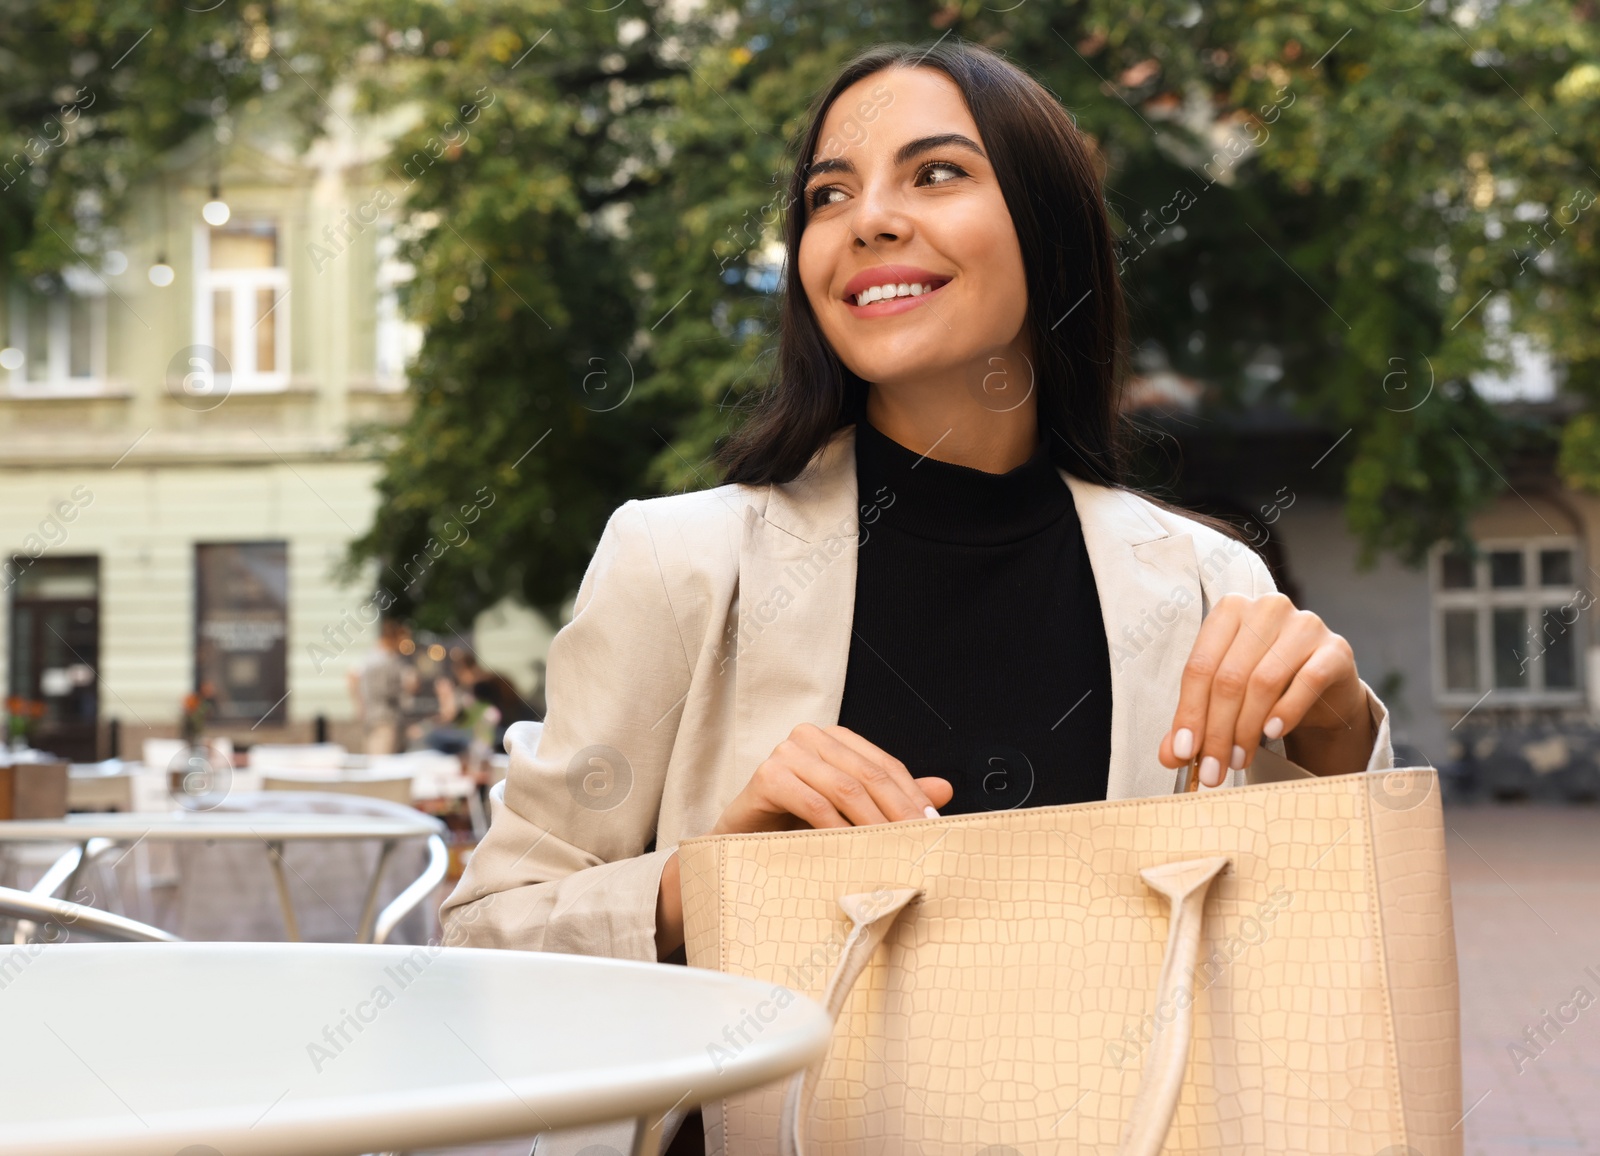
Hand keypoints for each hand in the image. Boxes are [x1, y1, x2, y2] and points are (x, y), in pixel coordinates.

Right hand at [657, 724, 951, 959]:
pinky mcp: (767, 775)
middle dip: (898, 811)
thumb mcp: (849, 813)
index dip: (911, 796)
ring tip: (893, 850)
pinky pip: (814, 802)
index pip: (884, 765)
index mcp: (835, 740)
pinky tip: (852, 849)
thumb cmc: (795, 827)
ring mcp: (787, 753)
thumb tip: (944, 790)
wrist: (741, 847)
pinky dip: (838, 827)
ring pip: (845, 787)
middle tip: (920, 842)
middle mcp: (811, 737)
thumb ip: (891, 799)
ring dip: (874, 822)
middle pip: (868, 774)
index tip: (933, 827)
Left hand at [1157, 593, 1372, 786]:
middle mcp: (1265, 609)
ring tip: (1239, 760)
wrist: (1323, 691)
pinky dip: (1287, 711)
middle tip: (1214, 769)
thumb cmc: (1266, 688)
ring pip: (1263, 681)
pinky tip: (1273, 734)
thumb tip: (1171, 756)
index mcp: (1228, 612)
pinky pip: (1308, 681)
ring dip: (1247, 729)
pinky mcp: (1335, 648)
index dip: (1190, 713)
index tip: (1185, 752)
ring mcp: (1304, 625)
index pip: (1200, 666)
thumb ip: (1196, 722)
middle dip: (1218, 731)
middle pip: (1229, 677)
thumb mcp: (1224, 700)